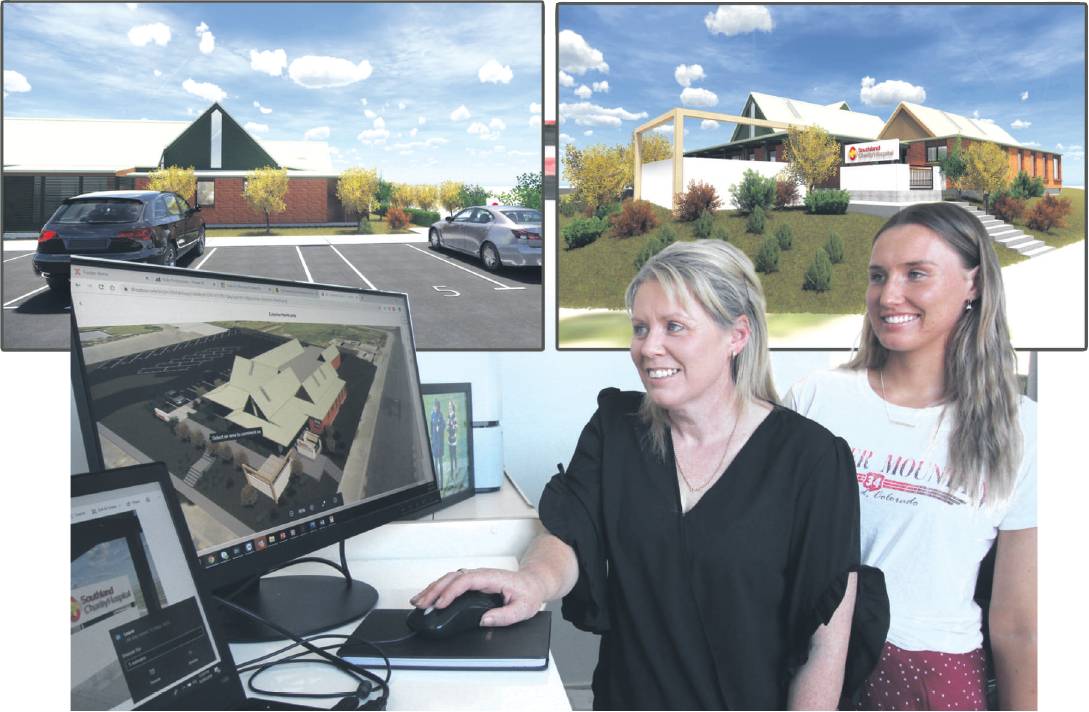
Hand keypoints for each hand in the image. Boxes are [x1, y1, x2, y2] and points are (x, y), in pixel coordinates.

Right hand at [410, 567, 544, 627]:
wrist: (533, 583)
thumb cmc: (529, 593)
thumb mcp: (523, 608)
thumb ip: (505, 616)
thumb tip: (484, 620)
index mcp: (492, 578)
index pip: (466, 581)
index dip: (451, 592)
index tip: (440, 604)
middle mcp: (481, 575)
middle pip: (452, 578)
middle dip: (434, 590)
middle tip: (422, 604)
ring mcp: (476, 577)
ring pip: (449, 578)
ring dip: (432, 589)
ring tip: (418, 601)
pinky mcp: (472, 582)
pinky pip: (451, 582)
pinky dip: (438, 589)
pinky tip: (429, 597)